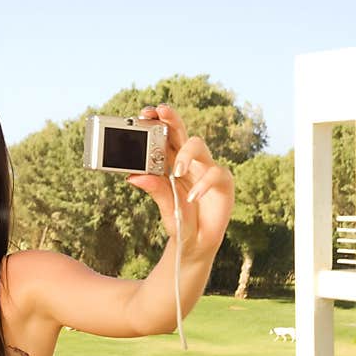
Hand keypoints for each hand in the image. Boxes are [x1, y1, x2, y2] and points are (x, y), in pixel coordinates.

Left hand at [126, 104, 233, 258]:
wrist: (194, 243)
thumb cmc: (178, 219)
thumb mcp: (164, 205)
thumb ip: (154, 189)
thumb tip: (133, 176)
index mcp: (170, 162)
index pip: (164, 137)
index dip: (157, 122)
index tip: (143, 113)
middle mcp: (189, 161)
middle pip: (182, 132)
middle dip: (171, 120)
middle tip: (160, 112)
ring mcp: (206, 169)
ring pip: (199, 146)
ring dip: (186, 153)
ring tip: (176, 171)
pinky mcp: (223, 183)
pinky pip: (216, 174)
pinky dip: (204, 184)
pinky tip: (192, 197)